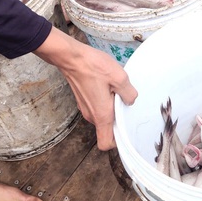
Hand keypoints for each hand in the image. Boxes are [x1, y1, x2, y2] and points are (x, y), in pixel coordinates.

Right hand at [34, 28, 137, 149]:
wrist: (71, 57)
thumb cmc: (92, 66)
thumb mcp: (119, 77)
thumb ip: (129, 93)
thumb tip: (130, 100)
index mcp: (101, 114)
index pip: (106, 143)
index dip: (116, 140)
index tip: (125, 127)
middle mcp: (91, 115)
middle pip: (106, 128)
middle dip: (117, 116)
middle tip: (121, 98)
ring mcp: (85, 107)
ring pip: (102, 115)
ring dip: (110, 106)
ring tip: (113, 87)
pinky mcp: (83, 99)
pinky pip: (96, 106)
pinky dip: (103, 99)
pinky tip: (106, 83)